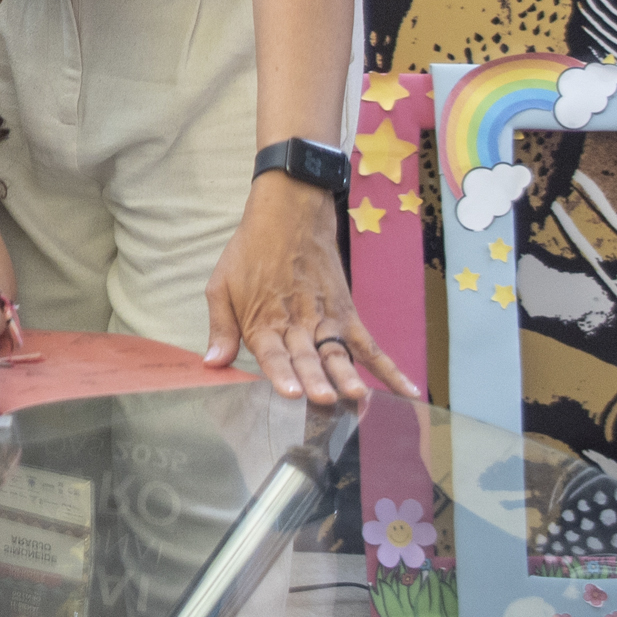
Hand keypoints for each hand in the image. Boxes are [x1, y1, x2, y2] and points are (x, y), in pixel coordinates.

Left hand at [203, 179, 419, 403]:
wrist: (289, 215)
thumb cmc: (250, 253)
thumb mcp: (221, 286)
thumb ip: (221, 328)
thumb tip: (212, 363)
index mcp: (263, 321)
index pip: (273, 353)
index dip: (281, 373)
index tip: (291, 392)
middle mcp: (296, 324)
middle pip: (307, 357)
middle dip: (316, 380)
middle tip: (325, 400)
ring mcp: (325, 320)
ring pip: (337, 353)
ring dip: (348, 376)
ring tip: (358, 397)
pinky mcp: (347, 314)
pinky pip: (370, 346)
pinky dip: (388, 369)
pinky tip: (404, 391)